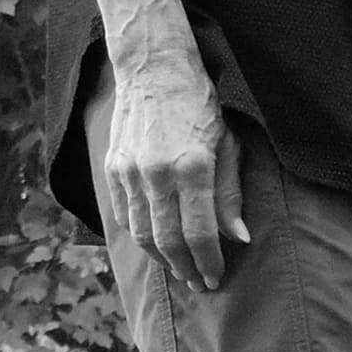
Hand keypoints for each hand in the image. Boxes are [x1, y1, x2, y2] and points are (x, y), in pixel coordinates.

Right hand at [100, 59, 247, 291]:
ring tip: (179, 269)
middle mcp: (156, 173)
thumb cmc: (200, 103)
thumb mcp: (228, 142)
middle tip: (198, 282)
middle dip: (184, 267)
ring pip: (141, 233)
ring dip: (161, 258)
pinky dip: (139, 235)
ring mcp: (129, 172)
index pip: (199, 232)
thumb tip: (239, 237)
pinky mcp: (112, 168)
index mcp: (192, 166)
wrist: (154, 68)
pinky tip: (155, 244)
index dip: (208, 260)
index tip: (215, 278)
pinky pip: (124, 215)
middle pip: (167, 240)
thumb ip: (230, 193)